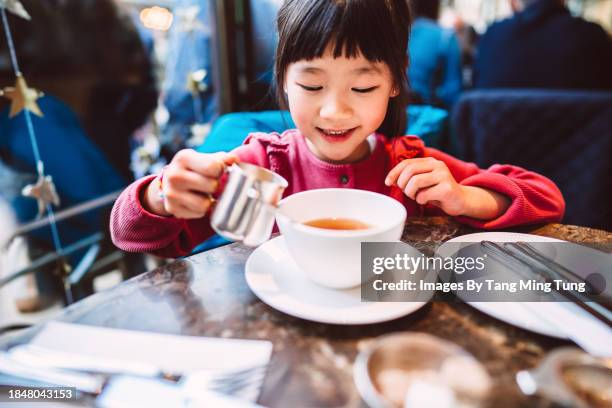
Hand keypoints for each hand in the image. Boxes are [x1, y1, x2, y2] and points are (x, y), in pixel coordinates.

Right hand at [143, 150, 239, 218]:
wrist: (168, 182)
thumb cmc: (193, 169)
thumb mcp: (204, 159)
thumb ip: (221, 159)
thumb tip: (234, 159)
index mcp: (184, 158)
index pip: (213, 167)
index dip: (220, 170)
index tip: (217, 171)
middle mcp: (174, 175)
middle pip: (212, 186)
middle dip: (215, 185)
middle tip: (210, 183)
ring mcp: (171, 193)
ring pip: (205, 204)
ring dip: (209, 200)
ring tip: (204, 193)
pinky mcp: (172, 208)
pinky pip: (199, 213)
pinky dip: (202, 209)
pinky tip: (197, 201)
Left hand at [385, 157, 510, 219]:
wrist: (461, 201)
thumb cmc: (438, 192)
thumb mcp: (422, 183)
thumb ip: (408, 179)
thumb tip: (391, 180)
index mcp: (430, 161)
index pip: (407, 163)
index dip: (394, 172)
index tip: (388, 182)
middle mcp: (437, 165)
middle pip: (409, 171)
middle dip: (402, 184)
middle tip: (406, 192)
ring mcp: (443, 175)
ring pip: (415, 182)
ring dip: (410, 193)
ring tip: (416, 197)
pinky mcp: (447, 188)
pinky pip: (424, 194)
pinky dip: (420, 200)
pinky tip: (425, 201)